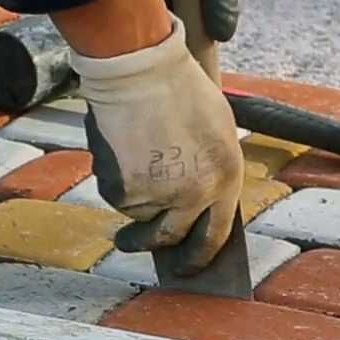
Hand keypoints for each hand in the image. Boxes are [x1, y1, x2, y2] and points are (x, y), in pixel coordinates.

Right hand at [71, 17, 243, 262]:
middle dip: (146, 244)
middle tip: (131, 243)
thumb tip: (196, 208)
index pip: (215, 236)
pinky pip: (115, 194)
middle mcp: (195, 195)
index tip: (185, 266)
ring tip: (131, 152)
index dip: (198, 256)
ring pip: (137, 211)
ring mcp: (159, 196)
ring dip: (130, 192)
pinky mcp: (125, 190)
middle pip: (167, 237)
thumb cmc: (180, 91)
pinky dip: (113, 177)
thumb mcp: (216, 131)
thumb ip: (211, 171)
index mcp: (226, 179)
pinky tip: (120, 146)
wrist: (140, 72)